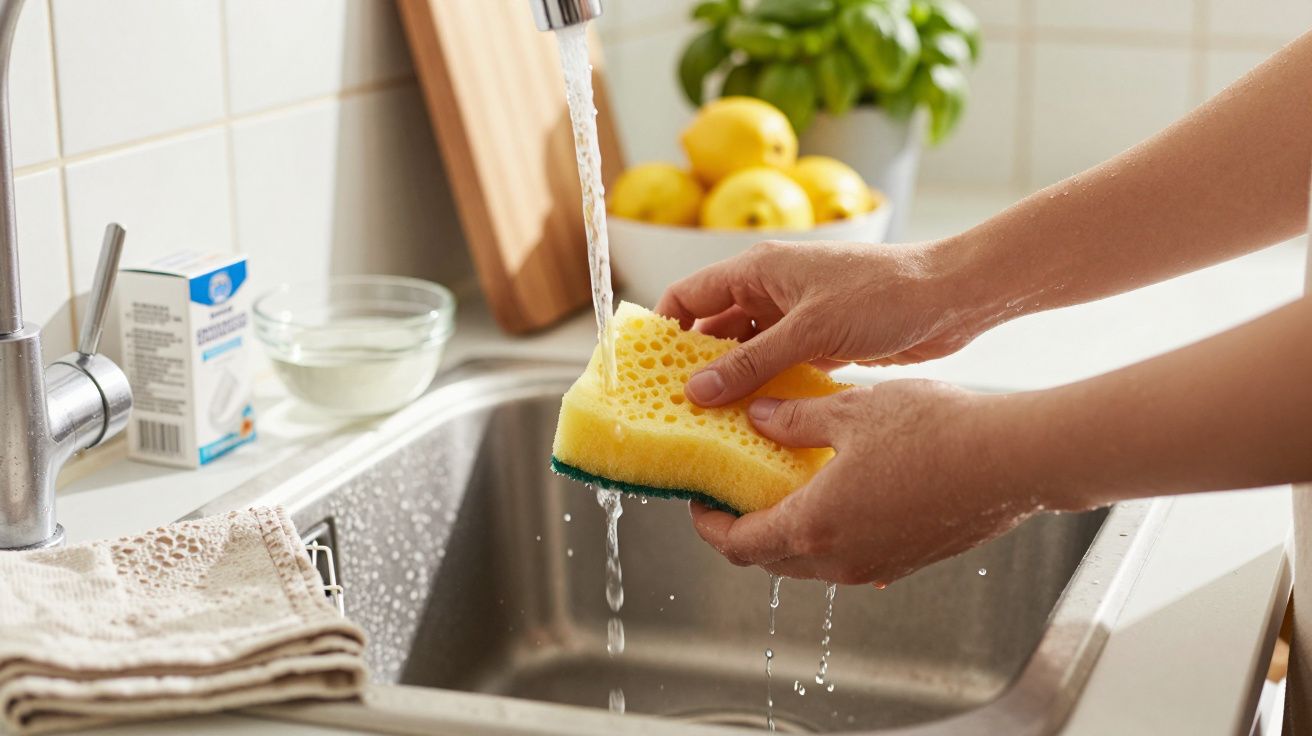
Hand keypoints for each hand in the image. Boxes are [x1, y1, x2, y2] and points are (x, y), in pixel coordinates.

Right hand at [655, 240, 987, 406]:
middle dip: (694, 364)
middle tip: (673, 407)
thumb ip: (751, 362)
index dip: (663, 327)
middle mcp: (772, 289)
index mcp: (759, 268)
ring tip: (709, 423)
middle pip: (714, 327)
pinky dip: (764, 389)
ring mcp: (797, 316)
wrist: (951, 298)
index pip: (690, 294)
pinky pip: (777, 366)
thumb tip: (696, 391)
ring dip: (731, 382)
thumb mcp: (809, 331)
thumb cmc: (883, 296)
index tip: (644, 367)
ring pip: (746, 351)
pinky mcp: (821, 340)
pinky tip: (753, 421)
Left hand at [689, 379, 1048, 584]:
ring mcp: (876, 566)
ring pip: (808, 560)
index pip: (737, 544)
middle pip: (768, 558)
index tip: (698, 498)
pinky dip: (826, 530)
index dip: (708, 523)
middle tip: (732, 488)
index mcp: (814, 526)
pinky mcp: (905, 560)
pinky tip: (835, 488)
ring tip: (780, 481)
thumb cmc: (938, 432)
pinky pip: (847, 555)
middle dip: (742, 527)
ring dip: (785, 529)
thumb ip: (793, 417)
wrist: (1016, 459)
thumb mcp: (850, 410)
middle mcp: (840, 560)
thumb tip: (757, 417)